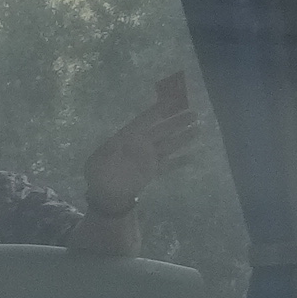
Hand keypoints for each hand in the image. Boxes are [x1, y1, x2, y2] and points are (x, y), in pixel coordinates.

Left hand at [84, 79, 200, 214]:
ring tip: (198, 128)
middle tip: (194, 113)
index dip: (157, 111)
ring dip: (183, 137)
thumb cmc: (98, 176)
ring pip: (168, 144)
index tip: (172, 101)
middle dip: (176, 122)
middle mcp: (139, 144)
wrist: (103, 197)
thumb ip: (109, 150)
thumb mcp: (98, 161)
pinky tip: (194, 156)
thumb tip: (118, 140)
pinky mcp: (153, 171)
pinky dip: (181, 161)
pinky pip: (169, 164)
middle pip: (161, 130)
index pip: (144, 120)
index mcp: (126, 138)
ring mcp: (147, 157)